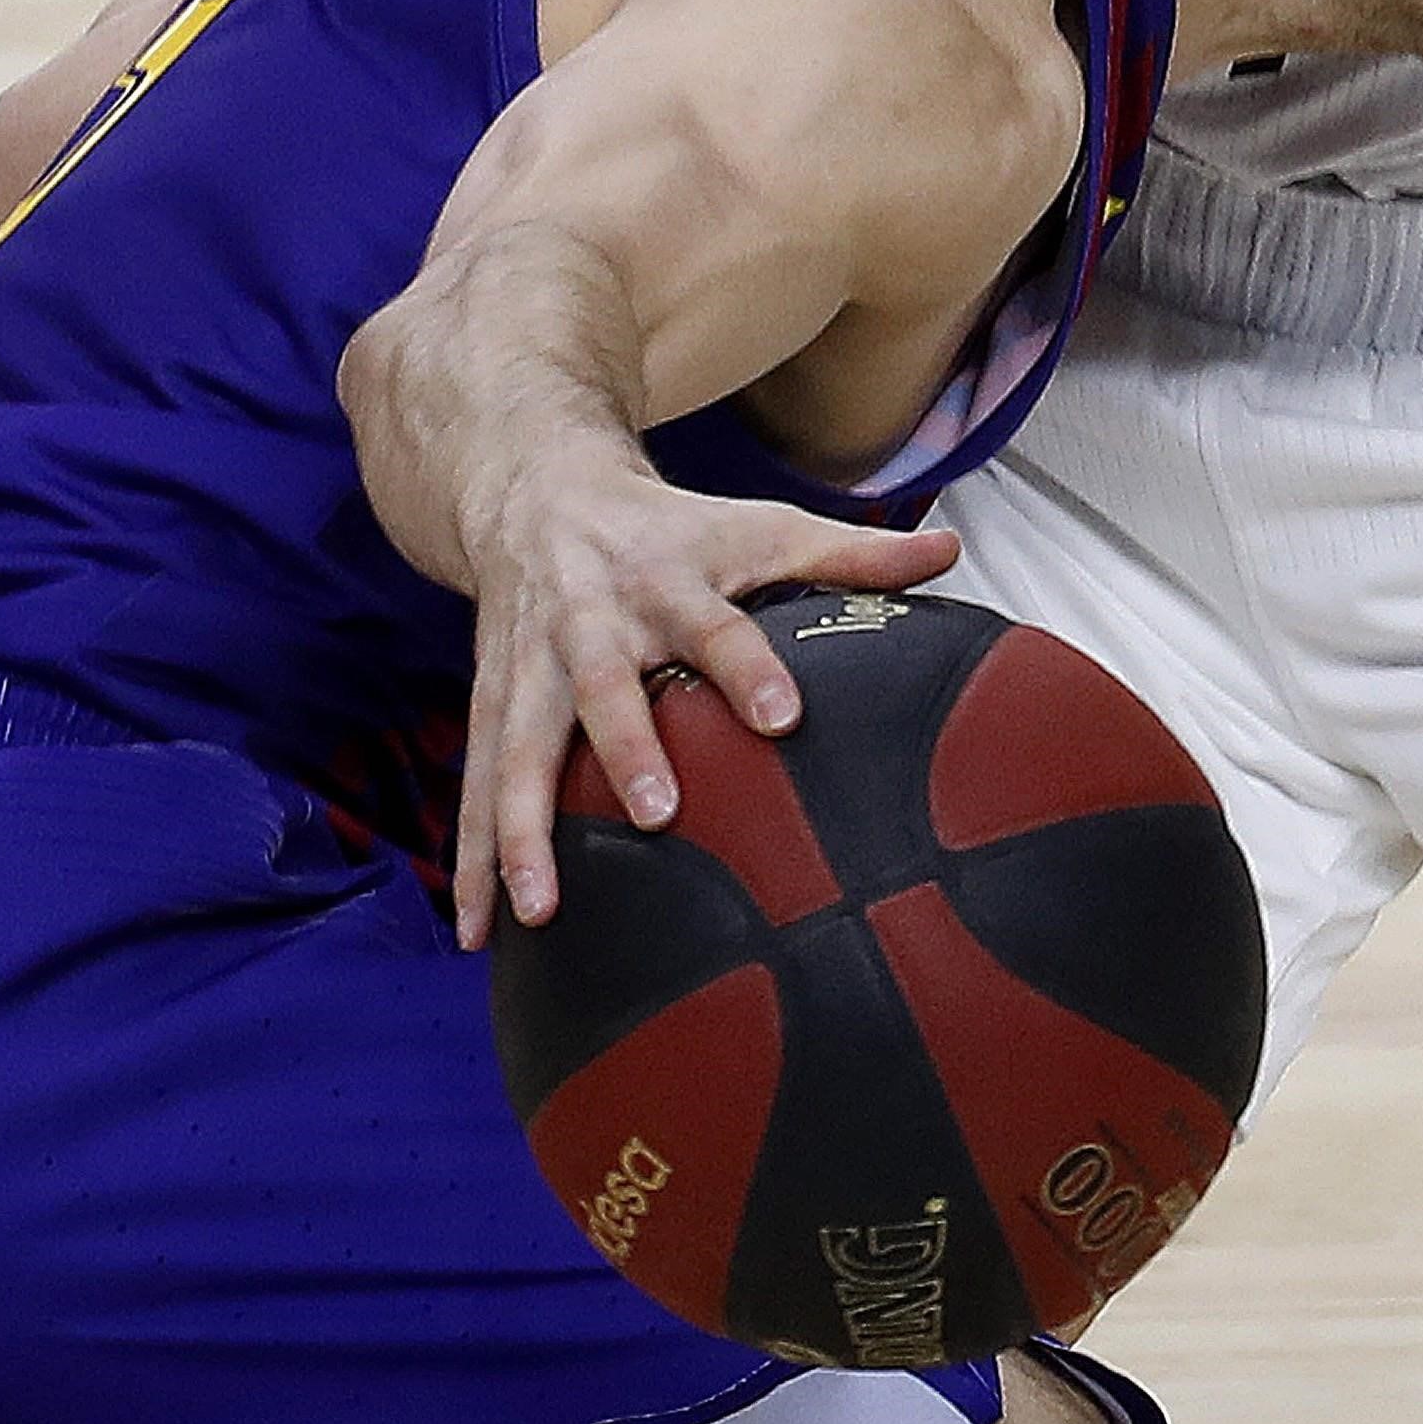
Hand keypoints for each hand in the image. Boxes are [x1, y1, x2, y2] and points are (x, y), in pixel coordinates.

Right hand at [460, 429, 956, 943]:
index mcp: (668, 581)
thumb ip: (852, 552)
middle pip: (603, 686)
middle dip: (626, 747)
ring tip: (540, 909)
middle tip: (659, 813)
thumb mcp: (757, 525)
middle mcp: (593, 623)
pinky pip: (474, 785)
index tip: (784, 717)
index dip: (748, 668)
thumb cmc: (670, 528)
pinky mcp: (489, 700)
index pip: (716, 626)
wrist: (535, 489)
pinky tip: (477, 934)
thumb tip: (950, 553)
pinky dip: (473, 858)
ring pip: (516, 747)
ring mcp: (530, 666)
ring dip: (522, 828)